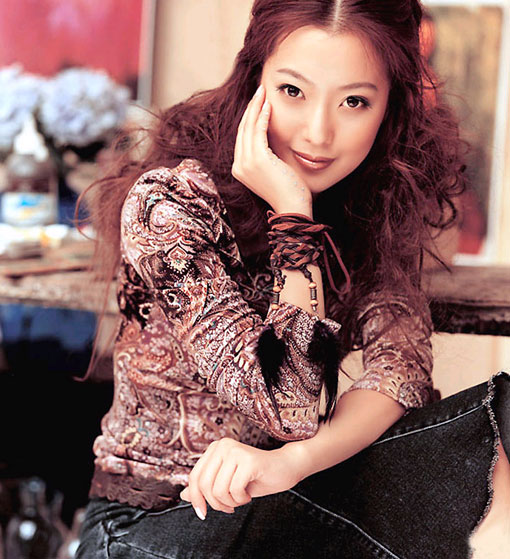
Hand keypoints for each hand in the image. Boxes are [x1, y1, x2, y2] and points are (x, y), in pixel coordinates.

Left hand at [179, 437, 303, 519]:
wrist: (284, 468)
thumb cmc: (255, 476)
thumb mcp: (226, 483)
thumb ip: (206, 486)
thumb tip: (183, 495)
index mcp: (214, 448)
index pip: (194, 477)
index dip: (195, 499)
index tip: (202, 513)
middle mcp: (222, 445)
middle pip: (204, 484)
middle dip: (215, 503)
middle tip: (228, 508)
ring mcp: (235, 450)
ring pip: (219, 489)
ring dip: (230, 502)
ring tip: (241, 498)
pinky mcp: (248, 459)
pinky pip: (235, 489)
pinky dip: (241, 499)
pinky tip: (248, 493)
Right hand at [231, 84, 312, 214]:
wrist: (292, 206)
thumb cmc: (287, 191)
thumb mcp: (272, 172)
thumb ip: (267, 157)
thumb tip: (270, 141)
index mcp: (240, 169)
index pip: (242, 137)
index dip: (249, 118)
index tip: (258, 103)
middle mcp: (239, 166)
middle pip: (242, 129)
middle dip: (251, 108)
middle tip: (259, 91)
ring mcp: (246, 163)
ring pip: (248, 127)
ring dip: (256, 107)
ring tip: (263, 92)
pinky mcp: (257, 159)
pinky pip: (258, 132)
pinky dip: (262, 117)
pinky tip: (268, 106)